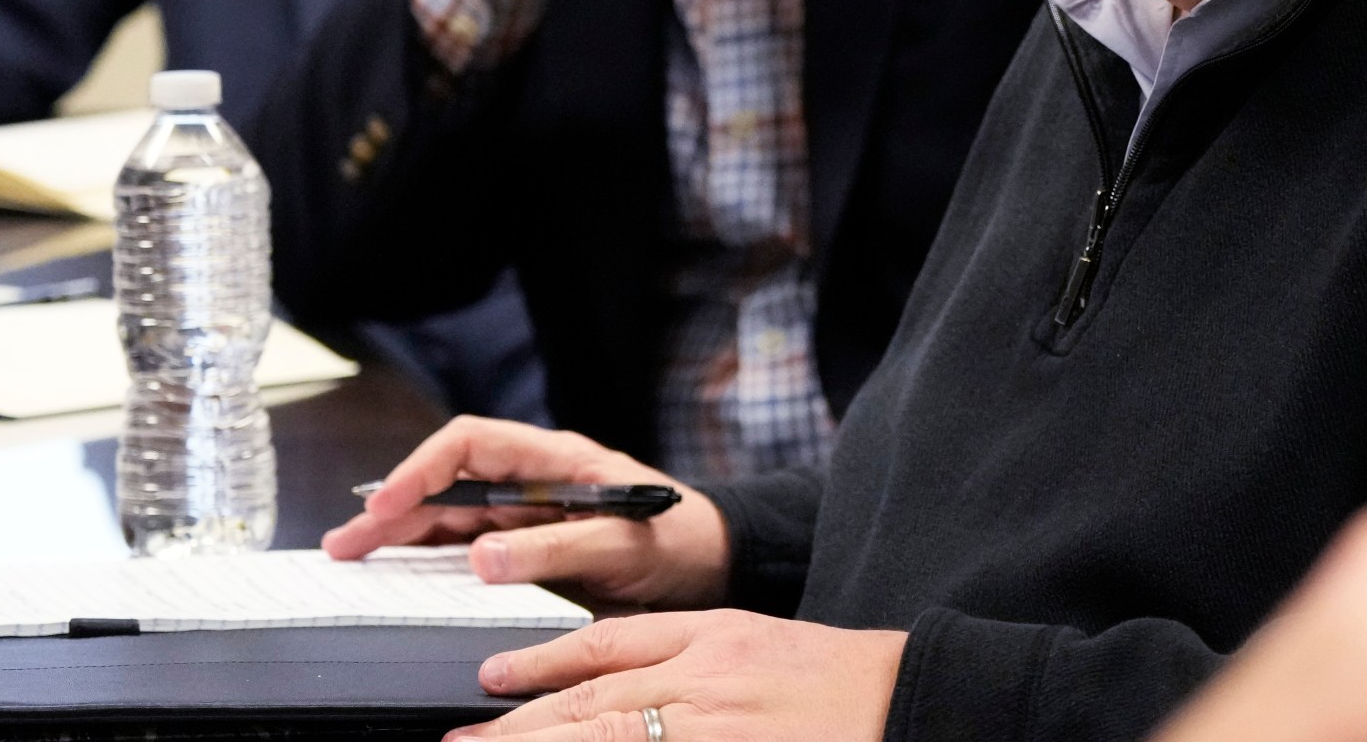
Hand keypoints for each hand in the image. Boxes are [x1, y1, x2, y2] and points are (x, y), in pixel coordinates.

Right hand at [322, 416, 729, 608]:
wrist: (713, 562)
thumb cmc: (680, 540)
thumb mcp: (622, 544)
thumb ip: (556, 549)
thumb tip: (482, 557)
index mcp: (554, 460)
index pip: (470, 445)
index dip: (422, 470)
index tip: (388, 502)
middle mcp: (532, 481)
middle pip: (447, 483)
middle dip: (393, 507)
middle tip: (346, 544)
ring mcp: (527, 513)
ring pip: (449, 516)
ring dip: (401, 533)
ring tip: (352, 554)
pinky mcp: (528, 545)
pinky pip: (467, 546)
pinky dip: (428, 558)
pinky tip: (399, 573)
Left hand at [444, 610, 905, 741]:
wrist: (912, 701)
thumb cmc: (847, 682)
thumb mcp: (764, 647)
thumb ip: (696, 661)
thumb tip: (622, 683)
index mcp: (715, 634)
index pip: (608, 642)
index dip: (543, 661)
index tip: (494, 676)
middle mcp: (705, 677)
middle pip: (590, 697)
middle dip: (517, 721)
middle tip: (455, 737)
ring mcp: (711, 726)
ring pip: (603, 735)